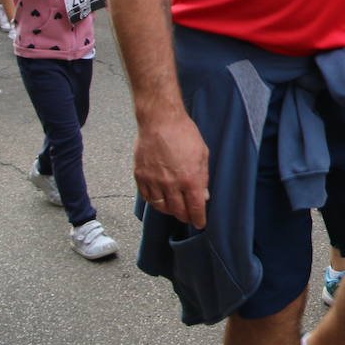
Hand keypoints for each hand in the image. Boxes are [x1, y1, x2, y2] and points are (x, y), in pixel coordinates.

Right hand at [134, 114, 209, 228]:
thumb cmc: (184, 133)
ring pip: (161, 207)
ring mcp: (153, 181)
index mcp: (190, 179)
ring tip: (175, 209)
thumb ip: (203, 177)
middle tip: (189, 217)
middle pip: (177, 211)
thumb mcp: (202, 154)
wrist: (159, 121)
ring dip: (170, 211)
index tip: (200, 223)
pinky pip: (147, 197)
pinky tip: (160, 199)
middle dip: (185, 217)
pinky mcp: (140, 176)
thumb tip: (204, 195)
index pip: (195, 207)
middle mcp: (170, 184)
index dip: (198, 218)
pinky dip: (154, 202)